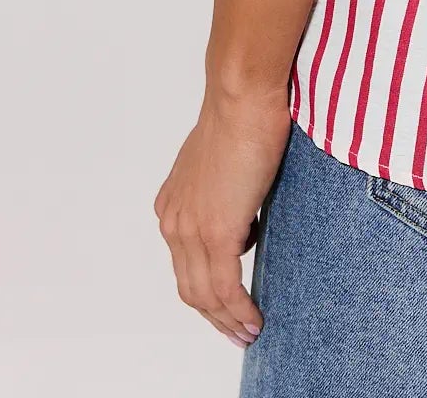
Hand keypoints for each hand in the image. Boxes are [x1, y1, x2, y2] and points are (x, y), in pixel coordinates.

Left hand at [155, 87, 290, 348]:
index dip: (205, 292)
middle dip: (215, 317)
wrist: (241, 95)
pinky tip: (253, 320)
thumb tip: (244, 219)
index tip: (226, 308)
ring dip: (229, 320)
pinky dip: (239, 311)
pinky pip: (226, 287)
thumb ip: (224, 192)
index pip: (185, 264)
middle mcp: (174, 221)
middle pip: (190, 288)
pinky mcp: (216, 231)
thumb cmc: (241, 113)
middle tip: (239, 333)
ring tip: (250, 332)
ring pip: (205, 294)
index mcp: (172, 205)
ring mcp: (191, 229)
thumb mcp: (223, 161)